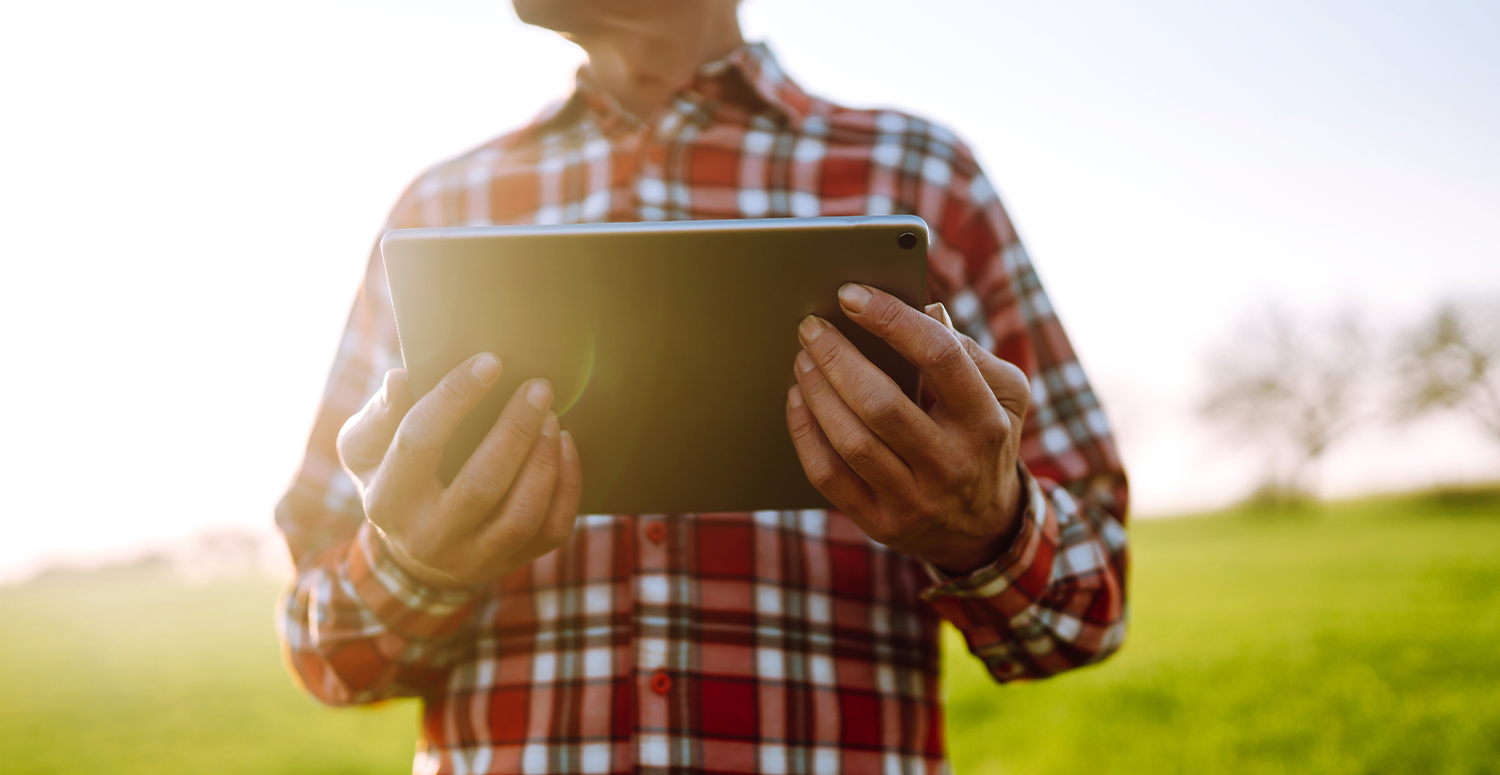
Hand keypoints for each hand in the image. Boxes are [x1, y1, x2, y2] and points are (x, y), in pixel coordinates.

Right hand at [336, 354, 582, 587]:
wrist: (416, 554)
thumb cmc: (393, 480)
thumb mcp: (366, 449)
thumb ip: (379, 414)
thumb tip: (401, 379)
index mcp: (388, 500)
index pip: (419, 442)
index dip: (454, 398)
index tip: (489, 363)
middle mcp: (429, 537)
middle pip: (481, 485)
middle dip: (515, 430)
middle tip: (538, 387)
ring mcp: (473, 558)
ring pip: (521, 515)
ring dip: (543, 460)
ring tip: (552, 417)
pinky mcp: (511, 563)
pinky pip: (551, 530)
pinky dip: (567, 486)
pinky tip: (565, 446)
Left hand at [786, 285, 1030, 573]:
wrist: (984, 528)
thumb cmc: (984, 440)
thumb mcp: (1003, 395)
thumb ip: (968, 351)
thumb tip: (923, 310)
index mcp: (985, 421)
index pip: (940, 357)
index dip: (892, 319)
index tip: (852, 295)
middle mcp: (953, 464)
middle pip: (883, 404)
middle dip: (838, 357)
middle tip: (811, 327)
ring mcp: (916, 500)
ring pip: (852, 442)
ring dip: (818, 393)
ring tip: (802, 359)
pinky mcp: (882, 524)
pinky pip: (830, 477)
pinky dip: (805, 434)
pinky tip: (797, 400)